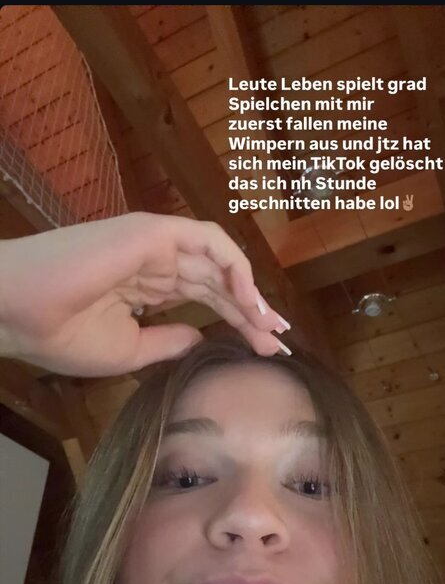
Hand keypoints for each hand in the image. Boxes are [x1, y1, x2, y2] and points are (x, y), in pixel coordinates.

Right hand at [0, 212, 290, 376]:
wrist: (20, 315)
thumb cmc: (60, 334)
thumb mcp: (128, 351)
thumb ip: (168, 341)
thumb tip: (202, 337)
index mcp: (146, 284)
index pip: (205, 298)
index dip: (238, 321)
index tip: (265, 350)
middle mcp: (155, 260)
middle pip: (219, 282)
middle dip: (253, 312)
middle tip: (280, 344)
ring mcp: (154, 243)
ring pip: (219, 262)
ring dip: (250, 293)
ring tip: (271, 328)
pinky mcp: (152, 232)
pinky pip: (209, 242)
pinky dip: (236, 267)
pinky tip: (251, 301)